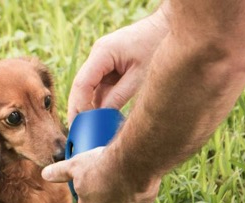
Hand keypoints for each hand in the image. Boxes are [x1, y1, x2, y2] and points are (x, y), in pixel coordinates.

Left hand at [41, 147, 160, 202]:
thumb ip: (60, 172)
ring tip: (128, 187)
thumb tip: (45, 174)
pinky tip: (141, 178)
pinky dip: (142, 193)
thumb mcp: (76, 166)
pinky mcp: (144, 202)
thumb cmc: (100, 166)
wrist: (130, 164)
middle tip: (114, 202)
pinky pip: (143, 201)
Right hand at [68, 9, 169, 124]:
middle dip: (78, 109)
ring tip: (89, 130)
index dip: (79, 107)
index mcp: (102, 53)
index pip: (82, 84)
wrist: (166, 28)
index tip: (82, 126)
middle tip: (78, 132)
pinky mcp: (109, 67)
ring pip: (89, 89)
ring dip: (88, 107)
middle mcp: (97, 55)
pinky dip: (99, 102)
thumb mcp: (140, 76)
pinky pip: (99, 87)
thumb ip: (119, 96)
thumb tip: (102, 116)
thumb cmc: (156, 46)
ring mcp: (102, 61)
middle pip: (80, 87)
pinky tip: (101, 118)